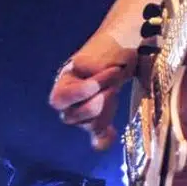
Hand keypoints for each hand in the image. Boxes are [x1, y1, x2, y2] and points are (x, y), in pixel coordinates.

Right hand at [48, 34, 133, 150]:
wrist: (124, 47)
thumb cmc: (109, 48)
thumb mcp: (98, 54)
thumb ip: (91, 66)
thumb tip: (85, 71)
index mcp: (63, 82)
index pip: (62, 98)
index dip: (83, 91)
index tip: (107, 74)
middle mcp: (69, 101)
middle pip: (74, 117)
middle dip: (98, 101)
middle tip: (113, 84)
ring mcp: (83, 113)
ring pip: (90, 126)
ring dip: (107, 110)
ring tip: (116, 90)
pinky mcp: (100, 119)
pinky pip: (97, 138)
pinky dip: (104, 138)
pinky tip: (112, 134)